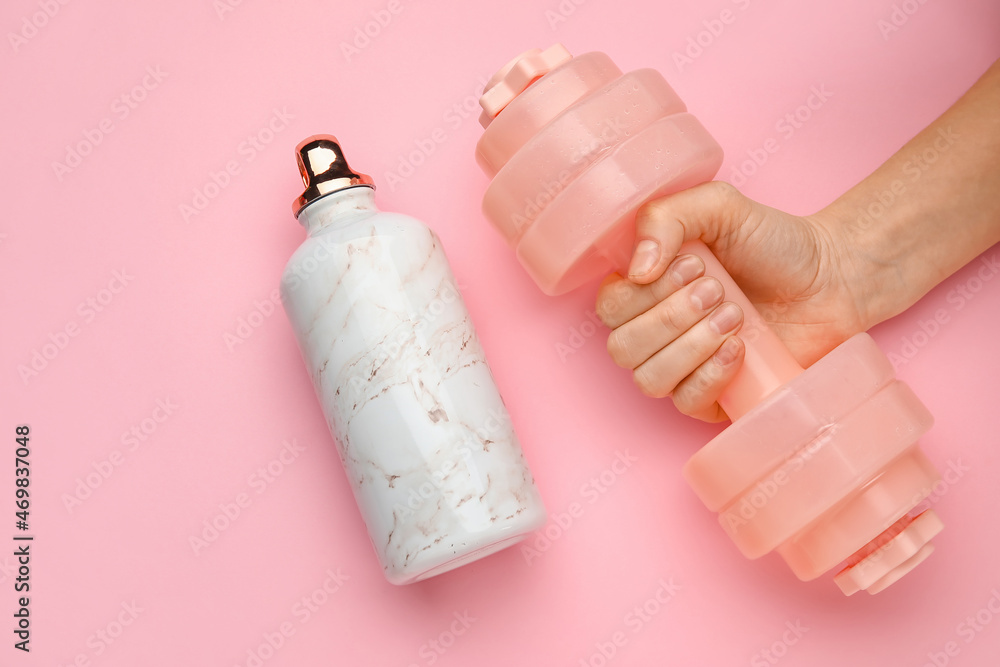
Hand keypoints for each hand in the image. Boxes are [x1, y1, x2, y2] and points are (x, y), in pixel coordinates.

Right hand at [595, 181, 868, 421]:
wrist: (831, 276)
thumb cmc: (772, 242)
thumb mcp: (718, 206)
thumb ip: (664, 218)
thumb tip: (636, 270)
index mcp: (644, 289)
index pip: (609, 308)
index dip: (644, 293)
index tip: (693, 265)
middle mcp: (654, 332)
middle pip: (623, 347)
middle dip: (671, 317)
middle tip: (718, 290)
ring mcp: (682, 368)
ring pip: (649, 380)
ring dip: (691, 346)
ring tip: (735, 315)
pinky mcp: (714, 398)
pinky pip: (686, 403)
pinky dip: (710, 375)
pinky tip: (740, 349)